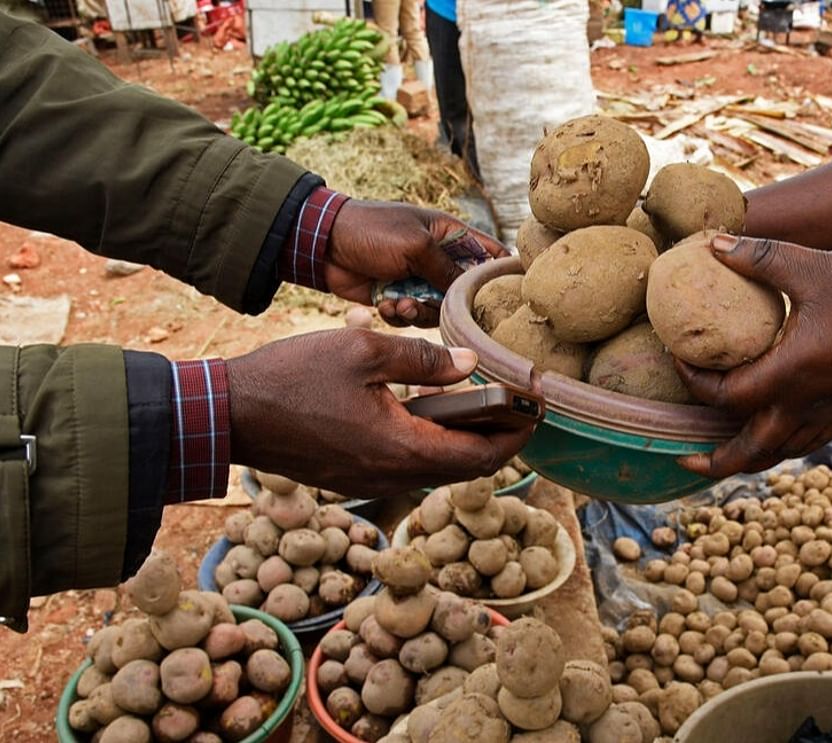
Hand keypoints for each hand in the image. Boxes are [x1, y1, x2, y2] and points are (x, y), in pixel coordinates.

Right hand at [226, 329, 533, 495]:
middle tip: (518, 403)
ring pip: (439, 467)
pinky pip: (411, 464)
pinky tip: (433, 407)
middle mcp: (393, 477)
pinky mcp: (356, 476)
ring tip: (483, 400)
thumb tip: (468, 364)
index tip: (537, 406)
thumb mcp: (364, 352)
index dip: (518, 433)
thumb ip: (423, 360)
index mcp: (403, 450)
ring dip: (466, 439)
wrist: (229, 414)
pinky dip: (434, 441)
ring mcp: (373, 482)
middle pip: (467, 467)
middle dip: (500, 437)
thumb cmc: (293, 378)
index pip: (483, 455)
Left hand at [325, 201, 509, 326]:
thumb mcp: (416, 246)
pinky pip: (412, 316)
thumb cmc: (372, 231)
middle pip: (466, 291)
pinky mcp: (398, 297)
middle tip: (434, 305)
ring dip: (420, 313)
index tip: (504, 297)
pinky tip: (385, 305)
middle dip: (452, 305)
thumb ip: (447, 269)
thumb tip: (470, 293)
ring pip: (439, 310)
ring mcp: (418, 279)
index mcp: (450, 235)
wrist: (323, 243)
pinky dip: (400, 316)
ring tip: (400, 305)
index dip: (501, 274)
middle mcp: (439, 259)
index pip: (490, 254)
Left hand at [676, 235, 831, 477]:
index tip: (679, 358)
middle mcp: (807, 400)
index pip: (728, 396)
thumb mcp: (810, 265)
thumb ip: (759, 256)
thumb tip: (712, 243)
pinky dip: (781, 447)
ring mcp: (829, 407)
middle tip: (683, 459)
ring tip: (719, 457)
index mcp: (791, 371)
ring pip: (780, 453)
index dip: (695, 383)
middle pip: (751, 451)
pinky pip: (807, 440)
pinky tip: (772, 437)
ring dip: (746, 459)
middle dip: (715, 461)